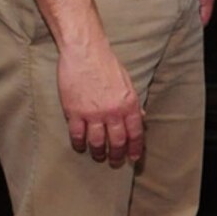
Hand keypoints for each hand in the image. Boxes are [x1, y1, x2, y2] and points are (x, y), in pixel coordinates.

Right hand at [58, 39, 144, 166]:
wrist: (85, 53)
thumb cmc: (107, 65)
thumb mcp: (128, 83)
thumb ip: (134, 102)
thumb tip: (142, 117)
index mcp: (129, 104)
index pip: (135, 133)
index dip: (135, 148)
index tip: (133, 158)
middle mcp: (113, 112)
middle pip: (117, 142)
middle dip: (116, 156)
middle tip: (114, 163)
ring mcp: (93, 113)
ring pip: (97, 142)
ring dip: (98, 153)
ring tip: (98, 157)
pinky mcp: (74, 112)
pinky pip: (77, 135)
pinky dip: (79, 144)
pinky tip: (80, 147)